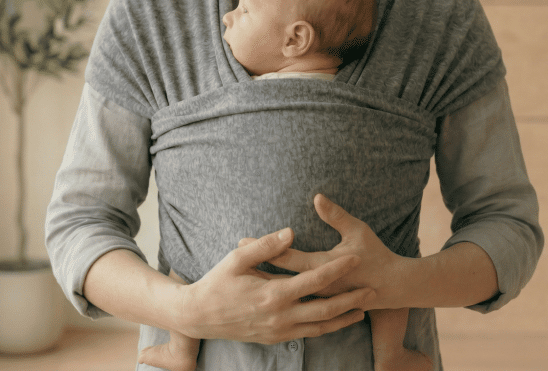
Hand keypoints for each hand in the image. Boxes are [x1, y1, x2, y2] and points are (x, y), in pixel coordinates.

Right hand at [178, 227, 369, 344]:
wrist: (199, 316)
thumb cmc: (217, 283)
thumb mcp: (237, 258)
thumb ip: (266, 245)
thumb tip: (291, 231)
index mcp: (273, 293)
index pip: (314, 280)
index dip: (337, 269)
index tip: (355, 258)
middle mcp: (280, 316)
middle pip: (325, 309)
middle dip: (351, 299)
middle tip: (372, 290)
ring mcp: (278, 331)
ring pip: (320, 327)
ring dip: (343, 318)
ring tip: (363, 309)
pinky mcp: (275, 338)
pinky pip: (307, 335)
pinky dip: (326, 329)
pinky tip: (335, 321)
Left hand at [239, 194, 407, 310]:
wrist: (393, 287)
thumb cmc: (376, 255)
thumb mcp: (357, 230)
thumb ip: (336, 215)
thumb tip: (317, 197)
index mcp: (323, 268)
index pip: (286, 258)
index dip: (264, 248)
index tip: (242, 240)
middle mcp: (317, 287)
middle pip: (279, 276)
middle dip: (257, 265)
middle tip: (233, 254)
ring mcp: (319, 298)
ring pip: (284, 292)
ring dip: (265, 281)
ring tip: (242, 272)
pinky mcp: (322, 303)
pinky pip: (294, 300)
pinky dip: (279, 293)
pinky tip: (265, 288)